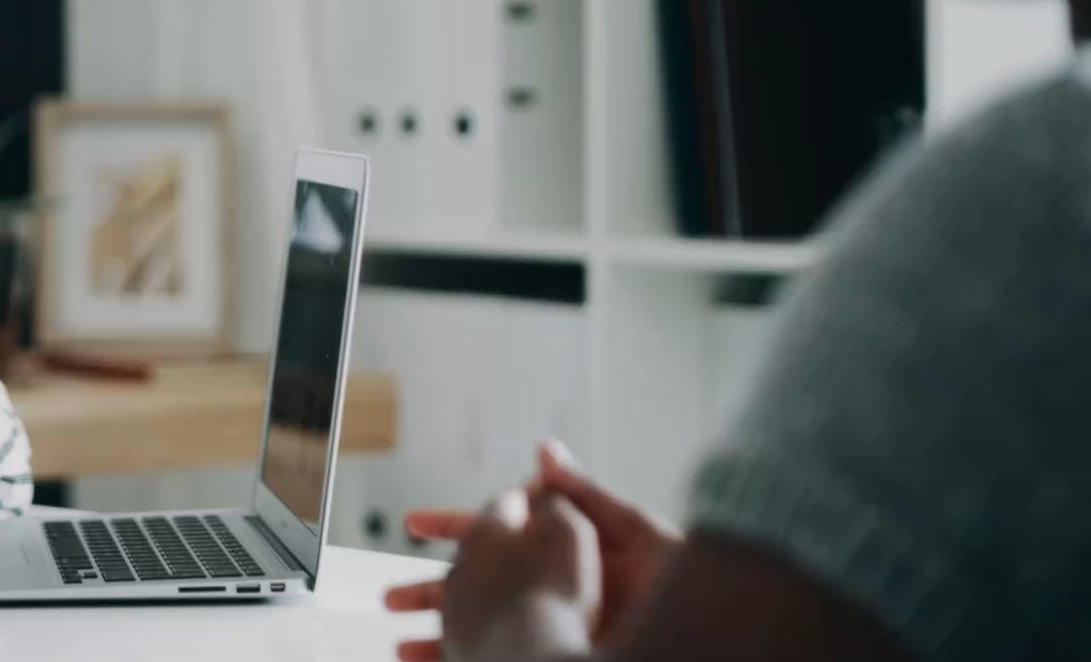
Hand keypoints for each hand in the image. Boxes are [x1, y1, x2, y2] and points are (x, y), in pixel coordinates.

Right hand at [384, 441, 679, 658]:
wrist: (704, 637)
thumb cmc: (680, 581)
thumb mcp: (634, 531)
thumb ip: (584, 495)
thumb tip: (546, 452)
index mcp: (563, 552)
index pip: (496, 533)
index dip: (453, 526)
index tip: (414, 525)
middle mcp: (551, 588)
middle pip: (475, 587)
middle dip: (428, 591)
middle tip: (388, 598)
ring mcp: (554, 624)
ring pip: (479, 630)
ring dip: (437, 637)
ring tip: (401, 649)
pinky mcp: (560, 650)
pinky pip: (499, 656)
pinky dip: (463, 661)